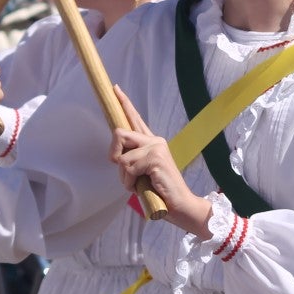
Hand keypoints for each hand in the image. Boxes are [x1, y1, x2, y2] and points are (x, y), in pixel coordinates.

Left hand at [110, 86, 210, 238]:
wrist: (180, 206)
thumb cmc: (159, 192)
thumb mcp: (141, 173)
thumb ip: (131, 161)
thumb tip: (116, 157)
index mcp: (152, 143)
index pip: (135, 118)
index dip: (124, 103)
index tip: (114, 88)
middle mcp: (155, 141)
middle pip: (119, 133)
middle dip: (114, 154)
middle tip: (122, 169)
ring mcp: (156, 148)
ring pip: (122, 157)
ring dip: (124, 177)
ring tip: (138, 184)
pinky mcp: (156, 158)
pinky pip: (128, 167)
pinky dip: (129, 183)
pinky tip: (141, 187)